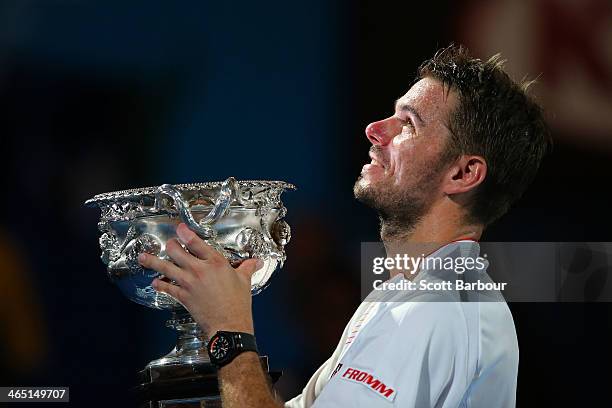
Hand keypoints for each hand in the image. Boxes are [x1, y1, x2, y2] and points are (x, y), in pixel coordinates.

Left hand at [138, 223, 261, 336]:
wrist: (229, 325)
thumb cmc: (238, 304)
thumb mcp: (244, 281)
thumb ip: (247, 268)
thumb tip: (256, 262)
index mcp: (215, 262)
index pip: (196, 242)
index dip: (185, 233)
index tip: (180, 228)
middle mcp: (199, 270)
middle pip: (176, 251)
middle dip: (170, 245)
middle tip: (170, 244)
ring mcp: (188, 283)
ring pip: (166, 268)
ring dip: (153, 261)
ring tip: (143, 257)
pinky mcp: (182, 297)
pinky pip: (166, 288)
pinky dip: (159, 285)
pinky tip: (154, 283)